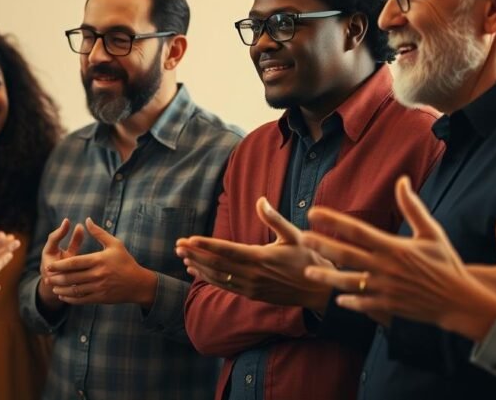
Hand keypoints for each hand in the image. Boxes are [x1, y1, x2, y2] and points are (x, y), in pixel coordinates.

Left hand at [44, 218, 157, 308]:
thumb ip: (99, 233)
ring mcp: (99, 287)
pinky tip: (64, 295)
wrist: (138, 283)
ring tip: (53, 287)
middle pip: (72, 277)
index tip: (49, 265)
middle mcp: (98, 274)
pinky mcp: (100, 298)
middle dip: (57, 278)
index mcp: (99, 260)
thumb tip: (87, 220)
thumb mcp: (115, 244)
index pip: (74, 263)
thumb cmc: (125, 261)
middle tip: (47, 276)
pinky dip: (70, 299)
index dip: (60, 265)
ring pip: (75, 290)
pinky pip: (81, 299)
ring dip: (61, 289)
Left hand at [175, 197, 333, 313]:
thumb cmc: (307, 259)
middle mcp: (252, 274)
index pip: (226, 250)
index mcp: (260, 258)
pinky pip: (225, 286)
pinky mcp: (251, 295)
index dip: (205, 245)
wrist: (318, 292)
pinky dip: (209, 279)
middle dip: (195, 254)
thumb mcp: (294, 235)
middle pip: (216, 264)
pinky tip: (199, 272)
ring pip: (218, 277)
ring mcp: (250, 287)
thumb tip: (260, 199)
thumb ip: (274, 219)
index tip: (188, 239)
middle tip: (177, 245)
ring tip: (183, 257)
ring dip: (199, 267)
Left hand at [300, 177, 495, 340]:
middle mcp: (384, 268)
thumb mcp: (432, 233)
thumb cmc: (447, 264)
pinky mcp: (387, 306)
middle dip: (321, 246)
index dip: (333, 221)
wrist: (460, 301)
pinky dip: (349, 302)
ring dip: (326, 277)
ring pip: (348, 282)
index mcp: (393, 247)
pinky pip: (362, 303)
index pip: (357, 230)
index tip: (314, 213)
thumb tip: (402, 180)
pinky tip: (336, 300)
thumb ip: (413, 207)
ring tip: (308, 272)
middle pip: (346, 255)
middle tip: (302, 238)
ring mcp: (384, 289)